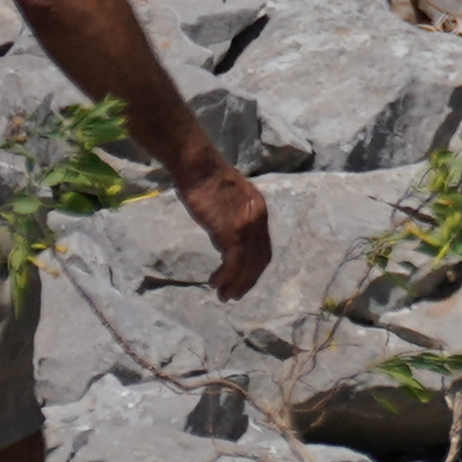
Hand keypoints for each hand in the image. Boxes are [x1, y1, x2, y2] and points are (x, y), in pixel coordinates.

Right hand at [175, 151, 275, 301]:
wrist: (199, 166)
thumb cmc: (206, 178)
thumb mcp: (230, 197)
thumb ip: (234, 214)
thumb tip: (226, 230)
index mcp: (259, 210)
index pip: (263, 247)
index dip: (254, 268)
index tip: (243, 280)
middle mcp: (258, 220)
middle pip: (260, 260)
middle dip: (248, 281)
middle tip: (234, 295)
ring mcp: (246, 226)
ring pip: (247, 265)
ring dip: (236, 284)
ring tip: (224, 295)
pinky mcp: (230, 231)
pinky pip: (234, 262)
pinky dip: (227, 276)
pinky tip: (216, 282)